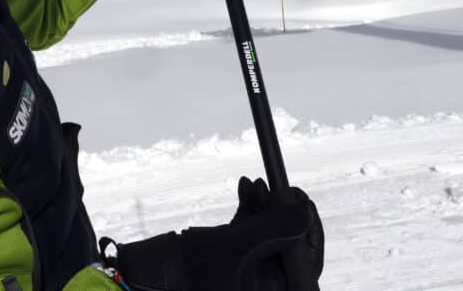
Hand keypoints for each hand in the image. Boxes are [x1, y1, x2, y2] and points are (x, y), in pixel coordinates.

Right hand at [103, 177, 323, 290]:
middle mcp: (266, 285)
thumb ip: (274, 229)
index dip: (309, 231)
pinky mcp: (234, 256)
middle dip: (282, 212)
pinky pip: (250, 230)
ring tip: (255, 183)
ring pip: (269, 233)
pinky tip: (244, 186)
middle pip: (288, 245)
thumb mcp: (238, 247)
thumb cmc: (193, 269)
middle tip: (283, 186)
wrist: (153, 272)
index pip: (305, 266)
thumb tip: (305, 213)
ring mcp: (250, 270)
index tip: (305, 201)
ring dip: (264, 205)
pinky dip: (248, 208)